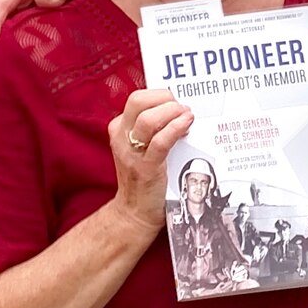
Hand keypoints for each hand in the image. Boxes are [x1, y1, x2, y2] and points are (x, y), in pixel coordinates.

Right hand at [108, 89, 192, 232]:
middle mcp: (121, 137)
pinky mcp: (145, 168)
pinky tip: (186, 126)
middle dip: (165, 98)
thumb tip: (182, 109)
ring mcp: (131, 153)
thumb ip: (156, 127)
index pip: (138, 98)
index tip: (177, 102)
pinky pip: (160, 141)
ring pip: (148, 119)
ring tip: (187, 116)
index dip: (161, 95)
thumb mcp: (143, 146)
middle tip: (182, 108)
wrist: (135, 213)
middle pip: (138, 101)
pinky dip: (176, 129)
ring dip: (173, 113)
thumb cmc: (146, 176)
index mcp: (120, 128)